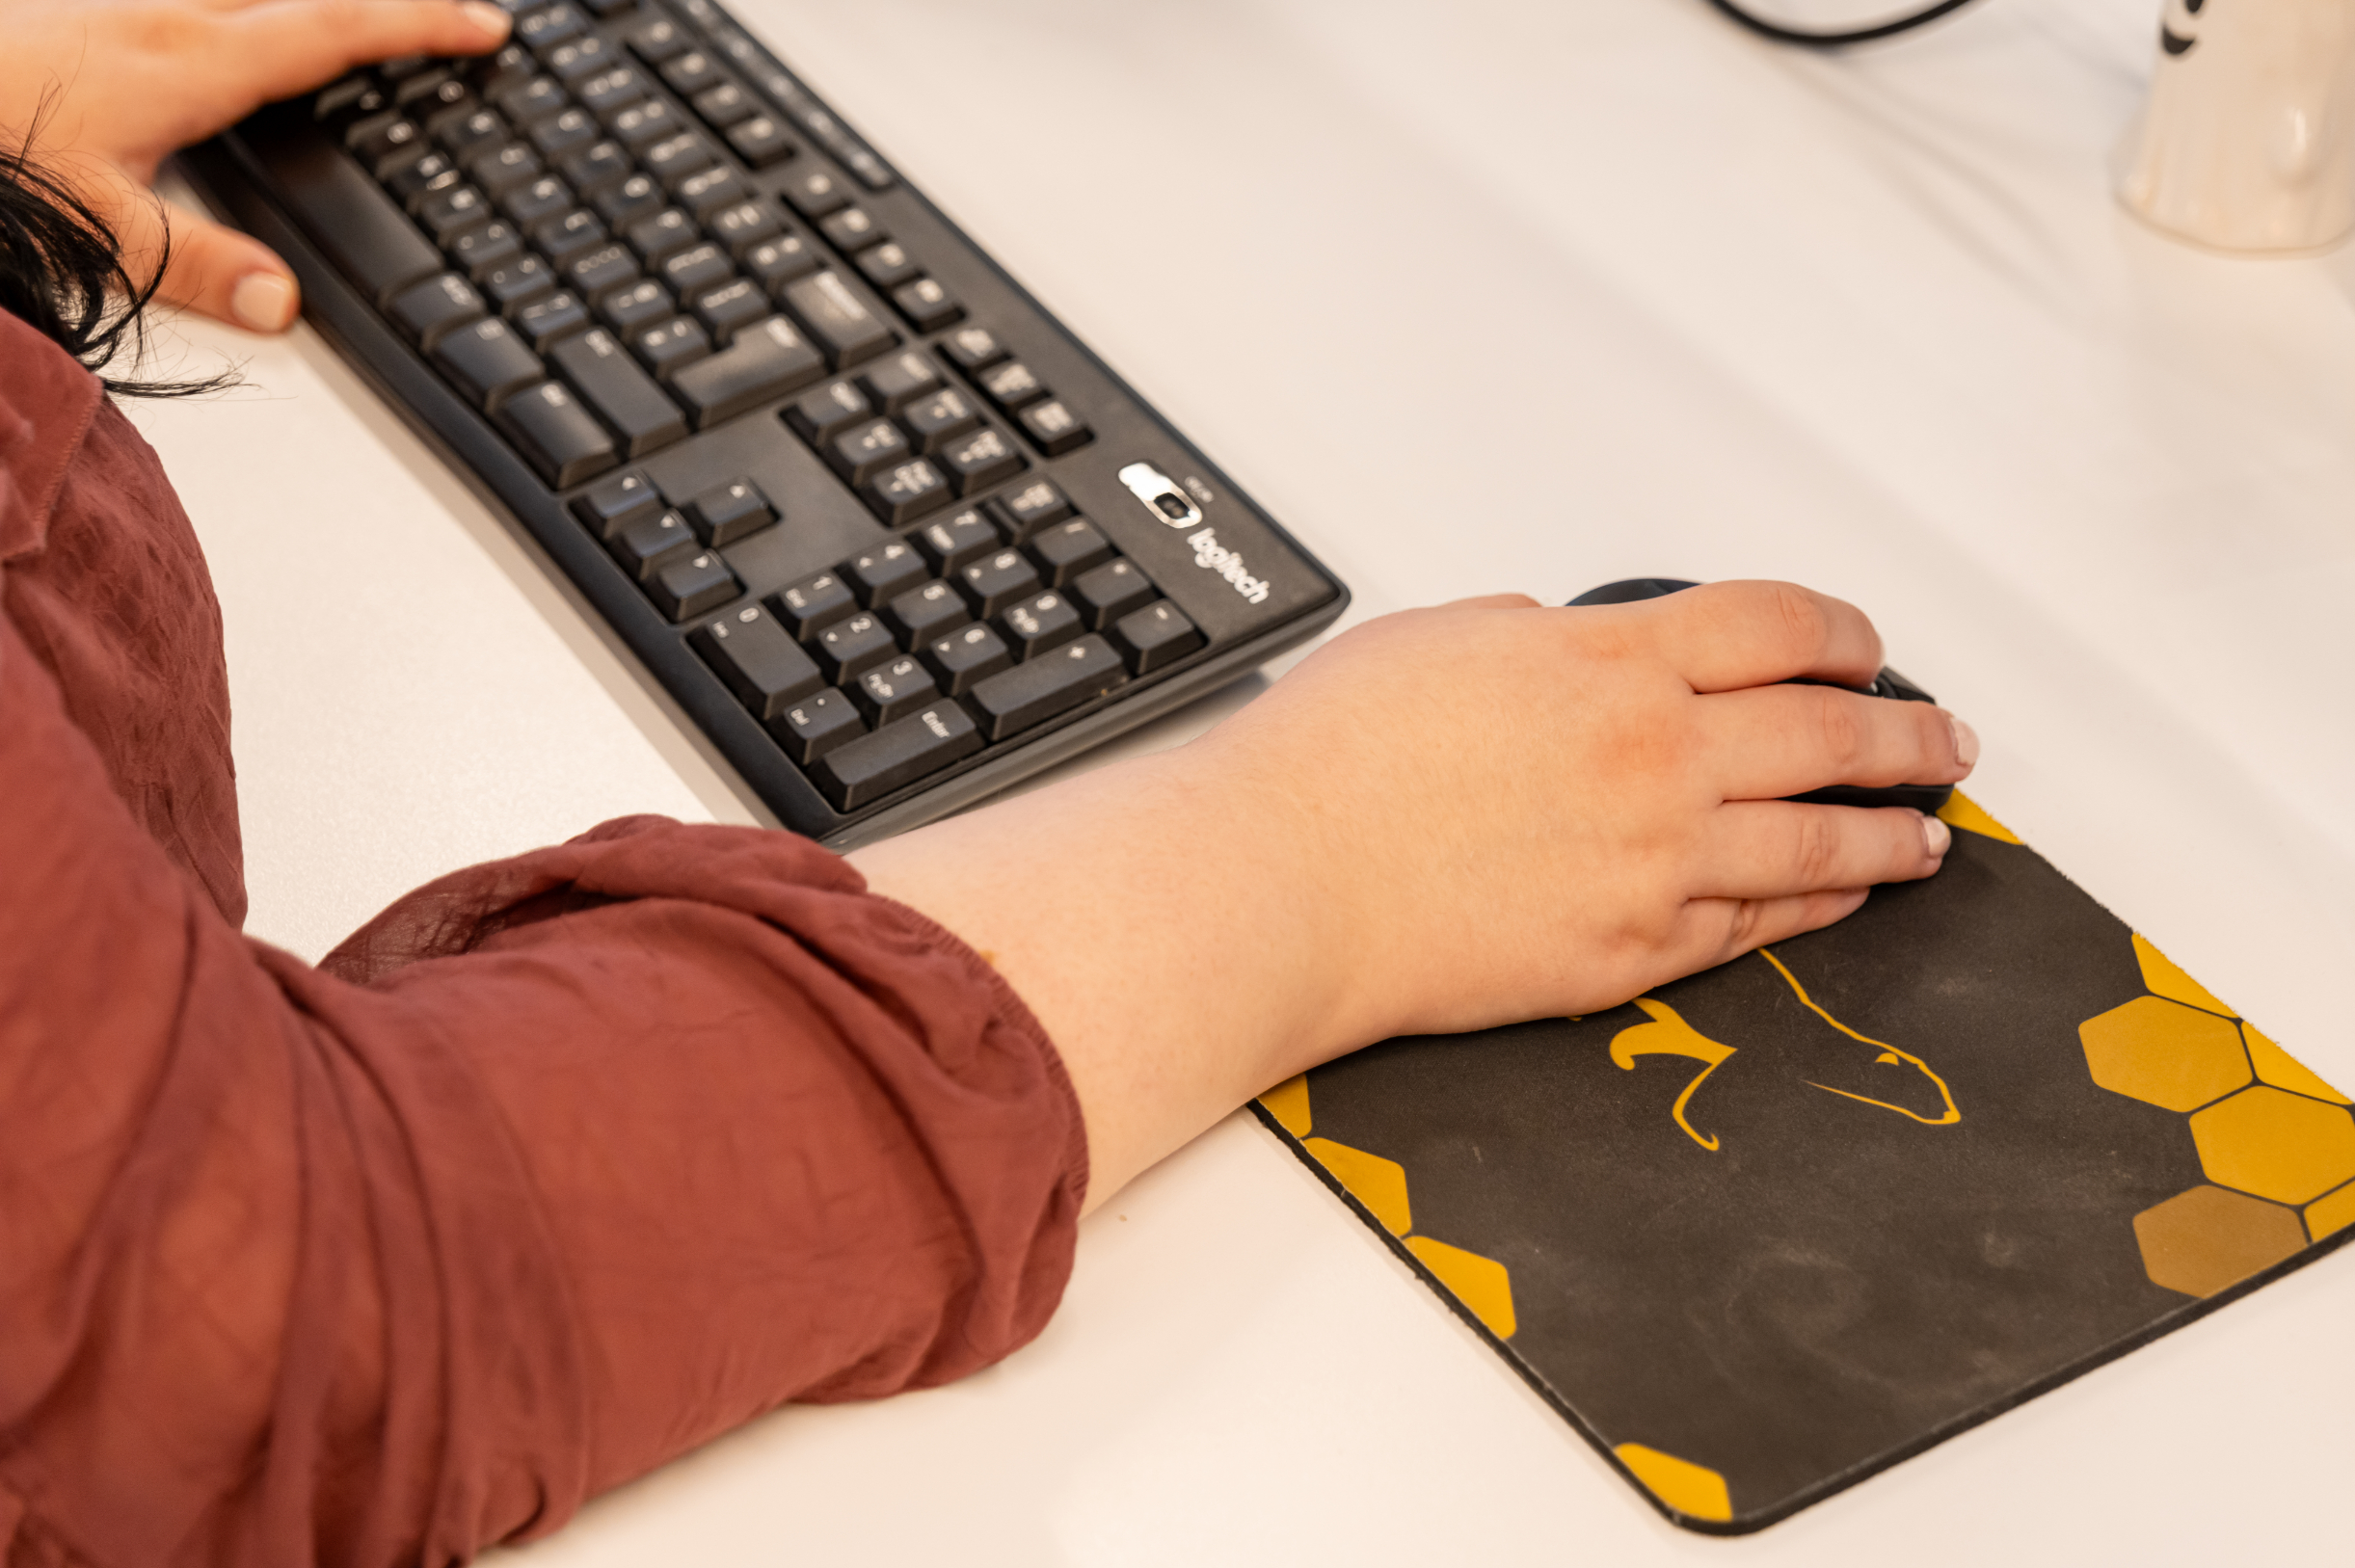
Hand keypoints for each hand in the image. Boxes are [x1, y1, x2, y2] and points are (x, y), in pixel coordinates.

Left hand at [2, 0, 511, 331]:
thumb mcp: (95, 226)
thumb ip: (198, 267)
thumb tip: (286, 303)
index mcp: (189, 65)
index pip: (333, 35)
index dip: (417, 29)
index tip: (485, 27)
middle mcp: (160, 21)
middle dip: (380, 7)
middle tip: (444, 17)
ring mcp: (116, 12)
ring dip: (306, 8)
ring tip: (353, 28)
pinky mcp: (76, 20)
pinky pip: (190, 7)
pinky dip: (241, 19)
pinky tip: (222, 45)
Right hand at [850, 582, 1977, 1207]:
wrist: (1282, 884)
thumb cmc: (1329, 765)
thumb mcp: (1444, 639)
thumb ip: (1543, 640)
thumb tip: (1584, 656)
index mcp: (1611, 659)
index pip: (1779, 629)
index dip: (1842, 637)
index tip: (1863, 650)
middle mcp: (1655, 755)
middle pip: (1830, 735)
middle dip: (1904, 734)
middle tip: (1941, 739)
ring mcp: (1654, 860)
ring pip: (1816, 842)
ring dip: (1887, 834)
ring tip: (1924, 835)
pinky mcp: (1630, 951)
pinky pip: (1755, 928)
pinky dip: (1812, 909)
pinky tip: (1837, 901)